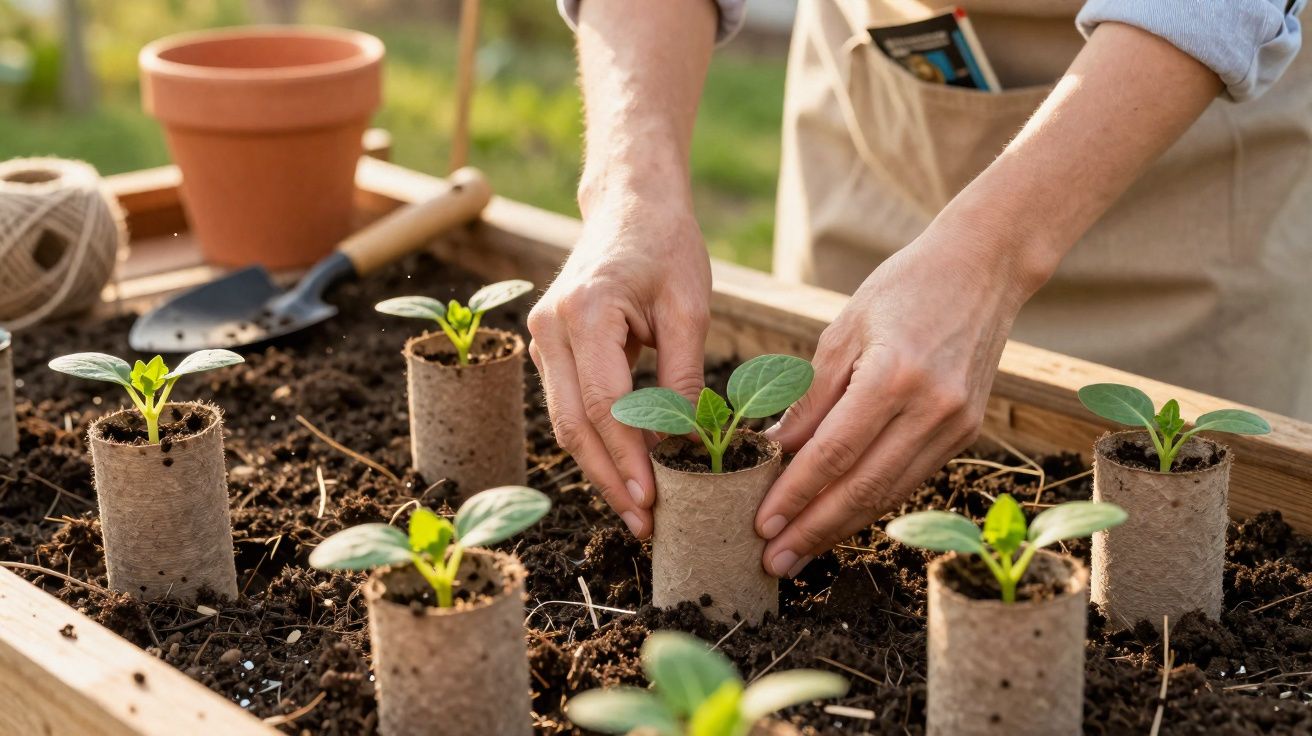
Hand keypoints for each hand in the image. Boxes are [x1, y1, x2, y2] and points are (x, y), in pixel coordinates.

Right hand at [528, 200, 710, 538]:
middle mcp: (549, 327)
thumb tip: (689, 447)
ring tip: (638, 511)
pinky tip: (626, 472)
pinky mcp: (549, 348)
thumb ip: (684, 378)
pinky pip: (569, 407)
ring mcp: (541, 338)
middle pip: (574, 424)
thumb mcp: (690, 309)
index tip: (654, 501)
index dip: (627, 458)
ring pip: (565, 423)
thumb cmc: (666, 247)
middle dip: (609, 479)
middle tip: (645, 525)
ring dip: (600, 469)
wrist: (630, 205)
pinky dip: (596, 443)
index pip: (604, 404)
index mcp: (585, 311)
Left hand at [755, 219, 1041, 576]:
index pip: (833, 454)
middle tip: (772, 562)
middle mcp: (930, 409)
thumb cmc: (903, 288)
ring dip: (841, 527)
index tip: (761, 525)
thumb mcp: (844, 332)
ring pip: (889, 493)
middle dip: (813, 529)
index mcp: (894, 376)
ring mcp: (956, 425)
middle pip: (862, 487)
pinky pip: (911, 478)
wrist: (984, 268)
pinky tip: (839, 519)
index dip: (795, 495)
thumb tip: (772, 451)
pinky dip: (872, 503)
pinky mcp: (967, 431)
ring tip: (799, 552)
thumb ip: (810, 397)